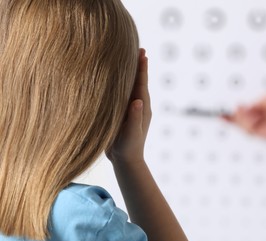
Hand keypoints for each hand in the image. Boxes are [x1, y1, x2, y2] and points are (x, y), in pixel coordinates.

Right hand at [105, 49, 150, 163]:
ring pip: (131, 87)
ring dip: (131, 73)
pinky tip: (116, 80)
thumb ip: (135, 117)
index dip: (142, 68)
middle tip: (138, 47)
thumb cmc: (128, 148)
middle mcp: (139, 105)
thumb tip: (138, 101)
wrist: (126, 160)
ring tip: (128, 59)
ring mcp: (132, 109)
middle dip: (138, 65)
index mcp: (142, 107)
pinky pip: (124, 94)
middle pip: (138, 81)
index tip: (142, 52)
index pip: (142, 83)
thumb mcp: (131, 133)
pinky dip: (122, 84)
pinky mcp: (124, 113)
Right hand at [223, 95, 265, 138]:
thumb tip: (242, 108)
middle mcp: (261, 119)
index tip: (222, 112)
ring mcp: (262, 127)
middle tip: (224, 115)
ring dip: (240, 119)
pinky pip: (251, 130)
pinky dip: (247, 123)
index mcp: (261, 110)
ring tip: (240, 111)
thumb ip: (253, 105)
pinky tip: (249, 116)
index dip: (232, 114)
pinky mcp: (265, 134)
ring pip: (244, 126)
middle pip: (241, 122)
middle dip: (232, 118)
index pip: (243, 113)